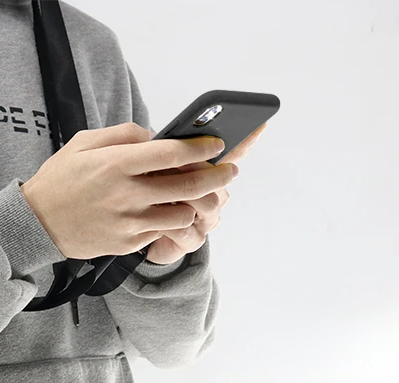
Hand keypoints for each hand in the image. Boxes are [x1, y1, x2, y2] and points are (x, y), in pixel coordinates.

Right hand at [21, 122, 235, 260]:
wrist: (36, 224)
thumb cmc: (60, 180)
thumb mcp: (84, 143)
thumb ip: (123, 135)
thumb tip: (155, 136)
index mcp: (117, 163)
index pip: (173, 153)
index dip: (201, 148)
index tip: (216, 144)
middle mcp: (127, 194)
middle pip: (188, 185)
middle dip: (217, 176)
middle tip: (229, 171)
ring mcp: (129, 222)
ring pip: (182, 214)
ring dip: (193, 204)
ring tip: (196, 196)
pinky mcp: (127, 244)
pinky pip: (161, 232)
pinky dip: (169, 222)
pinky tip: (169, 213)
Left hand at [142, 122, 267, 264]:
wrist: (140, 233)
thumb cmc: (149, 196)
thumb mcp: (155, 167)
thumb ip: (164, 151)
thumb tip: (160, 134)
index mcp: (210, 173)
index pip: (232, 153)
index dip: (245, 141)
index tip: (258, 125)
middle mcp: (215, 195)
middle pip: (219, 178)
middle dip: (199, 168)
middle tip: (177, 161)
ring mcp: (206, 219)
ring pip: (208, 202)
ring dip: (184, 194)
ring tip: (160, 189)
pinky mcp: (193, 240)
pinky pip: (186, 229)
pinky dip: (169, 220)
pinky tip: (154, 213)